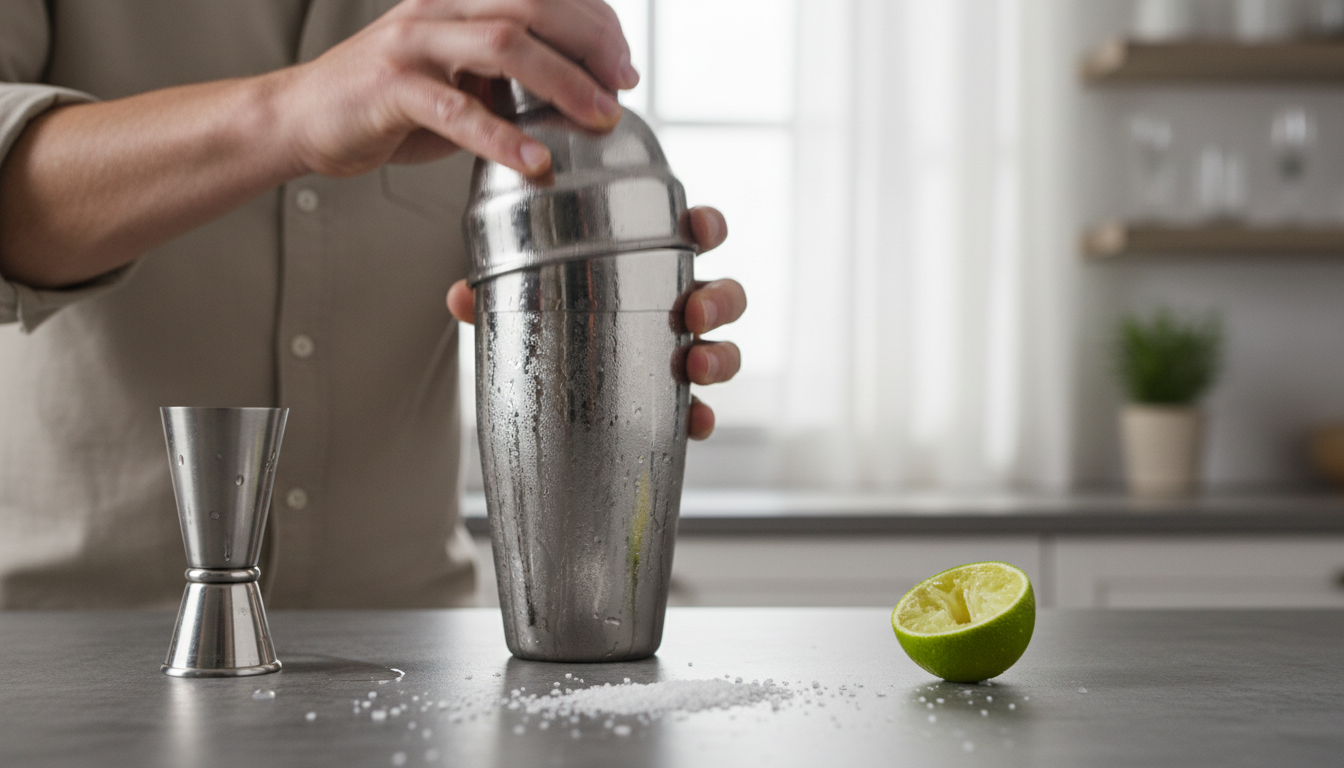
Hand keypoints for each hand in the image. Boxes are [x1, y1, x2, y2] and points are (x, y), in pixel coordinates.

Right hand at [277, 0, 636, 177]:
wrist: (301, 118)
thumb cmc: (384, 104)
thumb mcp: (456, 80)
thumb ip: (508, 80)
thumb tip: (577, 98)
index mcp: (459, 0)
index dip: (596, 22)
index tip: (625, 64)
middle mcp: (438, 8)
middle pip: (534, 5)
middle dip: (592, 43)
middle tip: (623, 86)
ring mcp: (412, 44)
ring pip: (504, 43)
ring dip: (563, 82)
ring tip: (598, 118)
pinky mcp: (391, 89)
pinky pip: (457, 111)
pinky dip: (503, 138)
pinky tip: (536, 162)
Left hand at [448, 206, 744, 439]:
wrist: (545, 396)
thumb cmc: (549, 321)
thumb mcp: (519, 301)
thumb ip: (494, 294)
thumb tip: (459, 296)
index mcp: (647, 266)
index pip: (690, 235)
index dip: (704, 227)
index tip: (696, 230)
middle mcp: (673, 308)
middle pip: (722, 294)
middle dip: (719, 299)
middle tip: (694, 312)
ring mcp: (678, 355)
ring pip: (723, 350)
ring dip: (720, 356)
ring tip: (694, 366)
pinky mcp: (672, 401)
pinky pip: (701, 409)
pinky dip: (703, 416)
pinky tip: (694, 423)